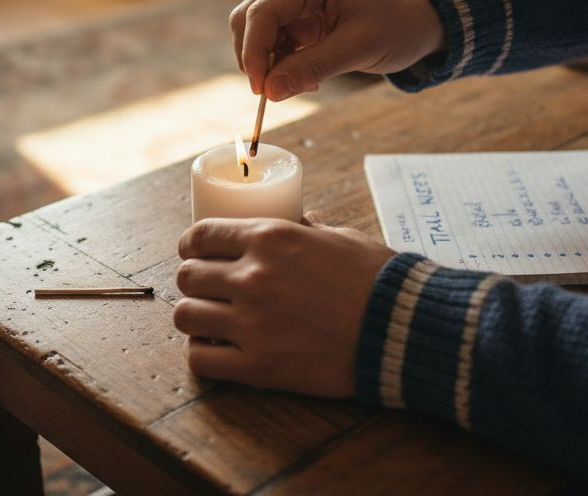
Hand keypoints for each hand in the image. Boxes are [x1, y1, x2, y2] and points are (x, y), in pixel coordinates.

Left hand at [174, 212, 396, 397]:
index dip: (192, 244)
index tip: (195, 252)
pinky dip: (204, 355)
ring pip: (185, 316)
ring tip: (211, 322)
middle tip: (209, 290)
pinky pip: (202, 360)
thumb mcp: (341, 238)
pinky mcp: (258, 366)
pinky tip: (219, 351)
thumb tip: (299, 222)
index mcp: (270, 238)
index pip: (201, 235)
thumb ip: (308, 230)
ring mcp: (251, 323)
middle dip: (195, 281)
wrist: (402, 329)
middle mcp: (252, 277)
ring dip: (195, 318)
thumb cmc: (378, 280)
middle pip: (187, 275)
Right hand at [231, 0, 445, 100]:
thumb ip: (311, 67)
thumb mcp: (358, 49)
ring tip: (303, 85)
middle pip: (250, 17)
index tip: (260, 89)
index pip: (263, 11)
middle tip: (272, 93)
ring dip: (271, 62)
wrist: (422, 19)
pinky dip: (283, 62)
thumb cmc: (399, 25)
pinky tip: (308, 78)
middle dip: (256, 57)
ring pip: (258, 30)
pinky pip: (276, 38)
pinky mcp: (301, 12)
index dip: (253, 51)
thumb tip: (270, 91)